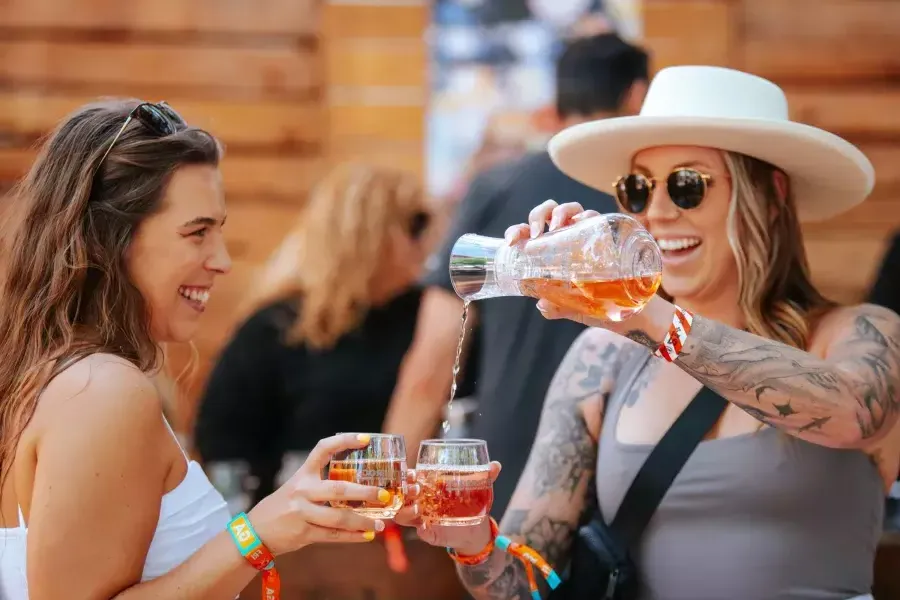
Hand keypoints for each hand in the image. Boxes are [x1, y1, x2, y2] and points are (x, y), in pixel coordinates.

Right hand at [247, 433, 388, 554]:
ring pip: (338, 518)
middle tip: (384, 495)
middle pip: (338, 490)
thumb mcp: (296, 486)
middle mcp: (302, 491)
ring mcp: (302, 513)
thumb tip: (357, 484)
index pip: (323, 449)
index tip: (366, 439)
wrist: (254, 532)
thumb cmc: (282, 507)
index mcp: (302, 474)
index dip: (344, 441)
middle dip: (364, 493)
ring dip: (362, 522)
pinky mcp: (303, 533)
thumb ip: (320, 484)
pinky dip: (352, 537)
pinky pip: (333, 536)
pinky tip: (366, 536)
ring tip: (380, 525)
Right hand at [396, 461, 501, 554]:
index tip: (411, 473)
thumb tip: (496, 464)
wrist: (476, 527)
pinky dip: (421, 531)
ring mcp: (423, 519)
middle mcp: (421, 501)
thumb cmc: (471, 500)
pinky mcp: (430, 534)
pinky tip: (424, 528)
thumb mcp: (478, 486)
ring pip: (402, 516)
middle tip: (415, 489)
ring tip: (419, 508)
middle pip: (401, 497)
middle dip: (403, 492)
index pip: (409, 479)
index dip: (406, 476)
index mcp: (428, 486)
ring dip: (406, 512)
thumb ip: (486, 475)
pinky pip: (420, 533)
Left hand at [504, 200, 607, 326]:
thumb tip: (543, 305)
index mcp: (553, 251)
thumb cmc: (601, 305)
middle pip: (548, 212)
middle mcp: (568, 238)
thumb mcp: (576, 308)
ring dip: (561, 212)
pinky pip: (595, 218)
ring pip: (571, 209)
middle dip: (538, 215)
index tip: (511, 241)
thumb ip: (559, 307)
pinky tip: (583, 224)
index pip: (529, 233)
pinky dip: (587, 217)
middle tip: (537, 234)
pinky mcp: (606, 234)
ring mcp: (587, 234)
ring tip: (558, 227)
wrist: (634, 310)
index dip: (517, 231)